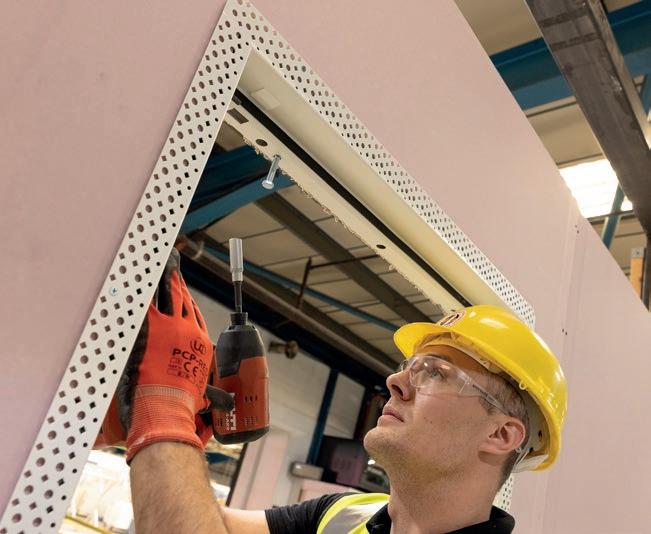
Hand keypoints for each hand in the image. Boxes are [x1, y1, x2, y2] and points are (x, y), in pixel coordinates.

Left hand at [96, 249, 232, 460]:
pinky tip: (143, 273)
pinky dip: (145, 286)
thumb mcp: (201, 398)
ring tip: (163, 260)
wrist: (167, 405)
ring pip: (169, 294)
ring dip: (166, 276)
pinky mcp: (152, 328)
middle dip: (177, 281)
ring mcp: (170, 328)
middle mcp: (188, 332)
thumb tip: (223, 403)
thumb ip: (211, 396)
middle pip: (183, 299)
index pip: (195, 316)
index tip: (183, 289)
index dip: (188, 300)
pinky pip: (147, 301)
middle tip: (173, 266)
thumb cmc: (182, 405)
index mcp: (200, 344)